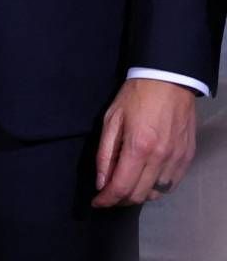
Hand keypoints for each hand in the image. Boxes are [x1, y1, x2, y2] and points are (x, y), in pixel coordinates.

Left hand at [94, 77, 197, 206]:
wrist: (169, 81)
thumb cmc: (134, 97)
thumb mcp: (111, 120)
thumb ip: (105, 153)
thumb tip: (101, 182)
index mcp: (138, 147)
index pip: (121, 186)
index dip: (107, 199)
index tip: (97, 202)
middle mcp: (160, 158)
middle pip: (139, 194)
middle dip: (120, 200)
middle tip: (108, 195)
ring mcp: (177, 159)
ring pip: (156, 193)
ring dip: (138, 195)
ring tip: (125, 187)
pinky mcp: (187, 157)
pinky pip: (171, 184)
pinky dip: (156, 188)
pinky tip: (145, 181)